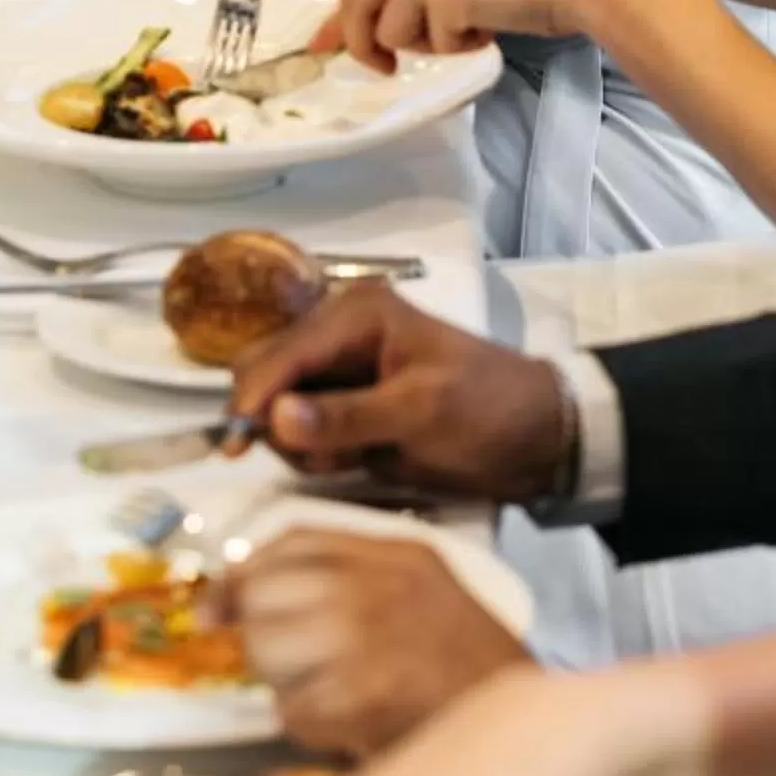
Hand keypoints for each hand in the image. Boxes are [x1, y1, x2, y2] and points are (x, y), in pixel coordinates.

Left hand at [223, 533, 530, 757]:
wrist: (528, 729)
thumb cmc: (465, 663)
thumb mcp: (418, 586)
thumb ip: (345, 575)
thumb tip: (247, 591)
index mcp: (394, 554)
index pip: (294, 540)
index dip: (242, 573)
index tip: (216, 605)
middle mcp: (377, 587)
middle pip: (267, 595)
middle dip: (259, 634)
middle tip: (288, 663)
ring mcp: (368, 641)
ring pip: (269, 652)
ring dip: (281, 681)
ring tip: (323, 693)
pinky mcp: (361, 700)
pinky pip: (292, 711)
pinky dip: (305, 725)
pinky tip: (342, 725)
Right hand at [225, 282, 567, 498]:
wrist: (541, 436)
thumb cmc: (488, 411)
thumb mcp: (421, 414)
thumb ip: (347, 417)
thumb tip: (276, 419)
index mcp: (357, 315)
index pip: (280, 354)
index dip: (252, 400)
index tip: (234, 449)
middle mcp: (340, 333)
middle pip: (267, 374)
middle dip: (280, 423)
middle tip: (327, 456)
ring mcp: (343, 371)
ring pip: (281, 407)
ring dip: (304, 443)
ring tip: (359, 458)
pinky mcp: (350, 405)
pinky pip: (306, 429)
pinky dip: (320, 451)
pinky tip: (361, 460)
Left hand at [321, 0, 623, 71]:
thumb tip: (382, 19)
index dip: (345, 18)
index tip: (328, 44)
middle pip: (358, 4)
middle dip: (363, 45)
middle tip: (385, 69)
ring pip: (392, 31)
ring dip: (431, 43)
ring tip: (475, 26)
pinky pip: (432, 42)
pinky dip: (461, 46)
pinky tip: (492, 26)